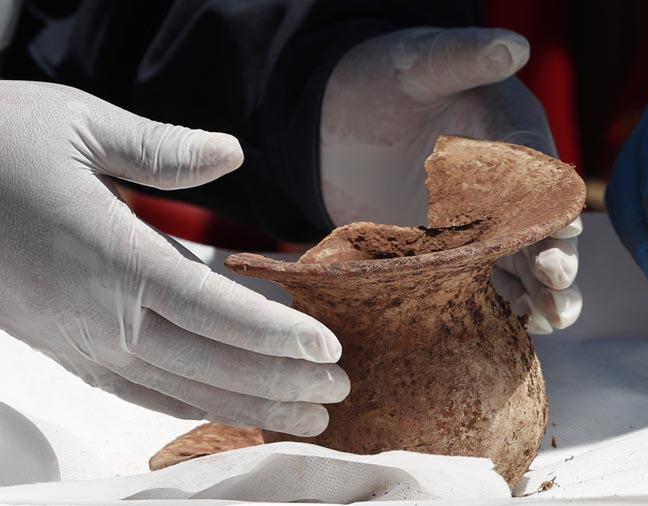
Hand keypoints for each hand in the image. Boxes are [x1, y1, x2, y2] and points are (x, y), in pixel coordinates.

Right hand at [0, 81, 348, 434]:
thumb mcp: (80, 126)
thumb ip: (162, 149)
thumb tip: (232, 151)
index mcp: (112, 257)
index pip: (215, 310)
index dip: (276, 336)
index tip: (328, 349)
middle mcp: (101, 314)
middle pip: (210, 363)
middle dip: (280, 382)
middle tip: (340, 392)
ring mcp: (83, 342)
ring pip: (181, 390)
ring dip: (249, 406)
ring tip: (307, 416)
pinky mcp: (69, 351)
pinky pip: (140, 392)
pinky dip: (192, 405)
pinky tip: (229, 408)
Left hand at [320, 27, 581, 332]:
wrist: (333, 116)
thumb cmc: (381, 77)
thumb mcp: (418, 63)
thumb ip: (461, 58)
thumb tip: (513, 45)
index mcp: (509, 135)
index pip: (541, 174)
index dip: (553, 204)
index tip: (564, 233)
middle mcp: (502, 185)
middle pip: (538, 227)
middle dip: (554, 257)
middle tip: (558, 283)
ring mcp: (474, 223)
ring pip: (517, 263)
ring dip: (537, 292)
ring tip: (551, 320)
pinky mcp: (445, 250)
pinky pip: (477, 282)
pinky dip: (497, 303)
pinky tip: (512, 326)